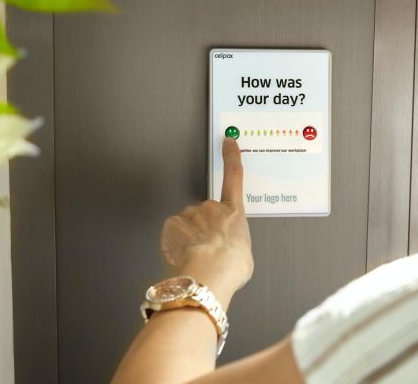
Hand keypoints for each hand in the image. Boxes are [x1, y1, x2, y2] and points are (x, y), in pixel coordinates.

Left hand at [159, 138, 252, 306]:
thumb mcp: (244, 255)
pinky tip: (184, 255)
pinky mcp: (173, 224)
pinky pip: (173, 232)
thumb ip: (236, 244)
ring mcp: (191, 215)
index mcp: (233, 212)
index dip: (231, 157)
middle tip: (209, 249)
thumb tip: (230, 249)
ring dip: (190, 237)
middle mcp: (212, 208)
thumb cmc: (229, 267)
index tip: (228, 142)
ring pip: (188, 223)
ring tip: (197, 256)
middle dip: (205, 227)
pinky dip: (176, 243)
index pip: (234, 177)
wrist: (209, 274)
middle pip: (206, 212)